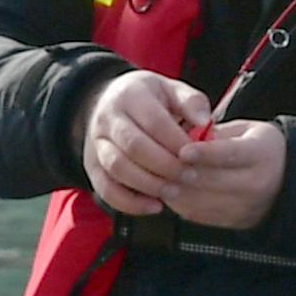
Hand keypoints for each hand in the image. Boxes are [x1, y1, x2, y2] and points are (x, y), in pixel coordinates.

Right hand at [82, 70, 211, 217]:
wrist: (111, 103)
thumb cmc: (149, 99)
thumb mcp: (172, 90)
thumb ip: (192, 103)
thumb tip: (203, 121)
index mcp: (131, 95)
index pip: (154, 121)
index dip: (177, 142)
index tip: (196, 156)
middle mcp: (108, 118)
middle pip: (134, 146)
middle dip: (165, 166)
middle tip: (190, 176)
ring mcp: (96, 143)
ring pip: (117, 168)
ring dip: (149, 185)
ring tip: (174, 191)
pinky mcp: (92, 166)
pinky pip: (106, 189)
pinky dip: (130, 203)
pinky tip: (154, 206)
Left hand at [170, 117, 287, 231]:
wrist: (286, 180)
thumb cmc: (260, 148)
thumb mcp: (246, 130)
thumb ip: (216, 133)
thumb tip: (183, 137)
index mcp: (260, 154)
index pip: (230, 155)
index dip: (204, 153)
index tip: (183, 150)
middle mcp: (255, 184)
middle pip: (210, 180)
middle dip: (181, 171)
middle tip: (158, 160)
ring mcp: (244, 207)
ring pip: (199, 200)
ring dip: (175, 188)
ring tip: (159, 174)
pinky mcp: (232, 222)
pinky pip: (196, 214)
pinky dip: (178, 202)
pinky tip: (169, 189)